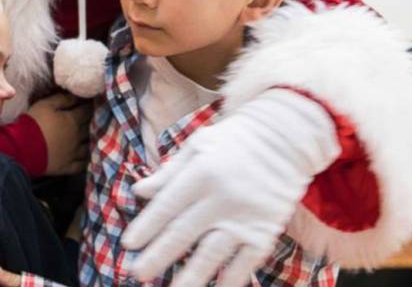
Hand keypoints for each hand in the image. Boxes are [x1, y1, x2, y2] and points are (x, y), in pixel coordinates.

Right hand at [27, 92, 90, 174]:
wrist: (24, 148)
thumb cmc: (34, 123)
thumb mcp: (46, 105)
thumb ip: (62, 99)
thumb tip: (76, 96)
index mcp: (72, 120)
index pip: (87, 110)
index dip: (91, 105)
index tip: (95, 101)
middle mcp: (78, 136)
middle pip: (92, 127)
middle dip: (96, 121)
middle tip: (99, 117)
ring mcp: (74, 153)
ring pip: (90, 146)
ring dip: (94, 140)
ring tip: (97, 136)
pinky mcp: (68, 166)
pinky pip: (82, 164)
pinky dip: (88, 160)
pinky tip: (91, 157)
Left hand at [121, 89, 339, 286]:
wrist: (284, 138)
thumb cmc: (233, 141)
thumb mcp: (197, 146)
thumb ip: (168, 173)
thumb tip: (138, 191)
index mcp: (202, 173)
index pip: (167, 205)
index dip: (146, 226)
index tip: (128, 244)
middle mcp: (222, 197)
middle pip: (184, 232)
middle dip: (159, 255)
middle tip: (137, 272)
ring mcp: (245, 217)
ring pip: (212, 253)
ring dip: (191, 276)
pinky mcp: (265, 231)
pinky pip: (245, 262)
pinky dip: (229, 280)